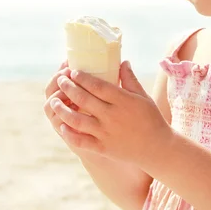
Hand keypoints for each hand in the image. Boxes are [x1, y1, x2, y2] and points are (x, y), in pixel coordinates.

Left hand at [49, 60, 171, 165]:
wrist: (157, 148)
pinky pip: (81, 140)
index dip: (82, 78)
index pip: (97, 86)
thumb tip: (122, 61)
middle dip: (68, 88)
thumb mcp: (143, 97)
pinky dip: (69, 133)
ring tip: (53, 101)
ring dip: (62, 109)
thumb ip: (130, 79)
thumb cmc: (151, 119)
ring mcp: (106, 133)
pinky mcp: (103, 148)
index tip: (73, 72)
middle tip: (61, 80)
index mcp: (122, 101)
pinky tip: (62, 125)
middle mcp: (112, 116)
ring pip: (77, 120)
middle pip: (83, 100)